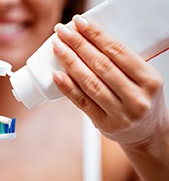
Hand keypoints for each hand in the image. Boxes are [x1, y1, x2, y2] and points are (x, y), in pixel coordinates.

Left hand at [52, 15, 167, 145]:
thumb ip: (122, 63)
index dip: (96, 35)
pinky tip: (56, 74)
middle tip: (62, 31)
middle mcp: (137, 97)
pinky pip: (82, 102)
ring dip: (70, 62)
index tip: (80, 22)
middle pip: (101, 65)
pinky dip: (67, 87)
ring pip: (90, 83)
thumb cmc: (142, 100)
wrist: (147, 133)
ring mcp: (120, 113)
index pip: (118, 51)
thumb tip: (88, 39)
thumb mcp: (143, 79)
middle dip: (78, 44)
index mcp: (149, 80)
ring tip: (57, 47)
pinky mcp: (104, 124)